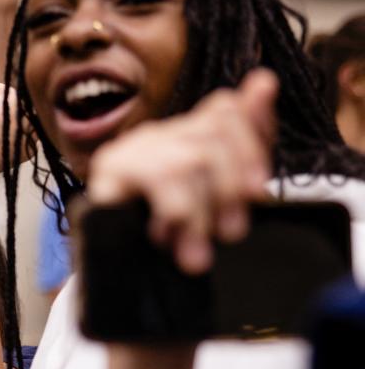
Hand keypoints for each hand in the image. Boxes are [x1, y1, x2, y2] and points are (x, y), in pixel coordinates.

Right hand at [88, 69, 277, 274]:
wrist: (108, 287)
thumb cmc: (160, 246)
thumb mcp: (211, 201)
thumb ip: (239, 154)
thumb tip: (264, 81)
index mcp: (176, 140)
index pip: (223, 109)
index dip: (252, 141)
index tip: (257, 190)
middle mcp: (149, 140)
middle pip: (214, 132)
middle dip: (231, 185)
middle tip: (230, 232)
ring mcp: (124, 158)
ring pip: (191, 159)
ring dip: (202, 212)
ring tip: (196, 254)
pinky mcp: (104, 182)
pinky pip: (160, 179)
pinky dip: (179, 212)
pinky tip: (169, 236)